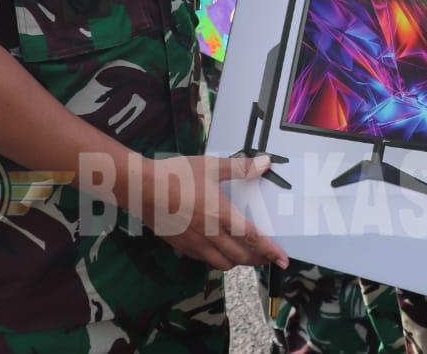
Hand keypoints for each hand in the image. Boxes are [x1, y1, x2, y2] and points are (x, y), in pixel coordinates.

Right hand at [130, 155, 287, 270]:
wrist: (142, 189)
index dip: (270, 251)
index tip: (283, 261)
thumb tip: (266, 163)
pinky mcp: (180, 247)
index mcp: (221, 215)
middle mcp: (210, 234)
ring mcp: (194, 244)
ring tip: (243, 254)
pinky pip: (203, 260)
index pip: (253, 238)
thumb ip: (240, 167)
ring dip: (237, 262)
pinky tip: (216, 250)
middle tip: (265, 256)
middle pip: (240, 257)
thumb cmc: (178, 174)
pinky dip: (216, 259)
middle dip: (257, 259)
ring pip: (222, 264)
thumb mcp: (211, 166)